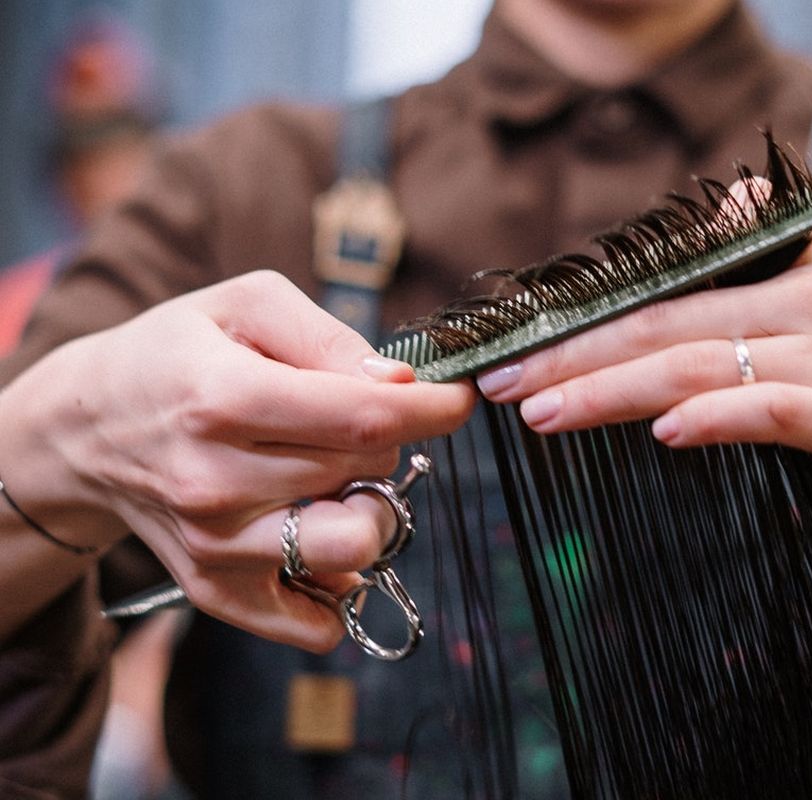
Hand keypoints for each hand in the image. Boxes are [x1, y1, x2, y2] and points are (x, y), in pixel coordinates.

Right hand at [0, 271, 473, 648]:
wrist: (85, 429)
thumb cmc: (176, 356)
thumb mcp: (245, 305)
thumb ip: (328, 336)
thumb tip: (400, 386)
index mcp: (224, 398)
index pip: (365, 418)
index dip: (434, 409)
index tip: (458, 398)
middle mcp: (216, 481)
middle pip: (367, 471)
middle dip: (385, 439)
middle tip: (348, 419)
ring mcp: (216, 546)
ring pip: (355, 547)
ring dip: (370, 509)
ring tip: (338, 477)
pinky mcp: (216, 590)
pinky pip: (318, 621)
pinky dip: (339, 582)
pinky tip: (318, 529)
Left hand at [477, 215, 811, 513]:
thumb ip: (780, 234)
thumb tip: (719, 199)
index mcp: (794, 268)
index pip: (667, 291)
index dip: (585, 317)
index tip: (514, 346)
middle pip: (666, 327)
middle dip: (573, 356)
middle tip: (500, 383)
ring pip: (703, 366)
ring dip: (614, 390)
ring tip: (544, 413)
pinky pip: (777, 410)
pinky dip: (719, 418)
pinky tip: (666, 433)